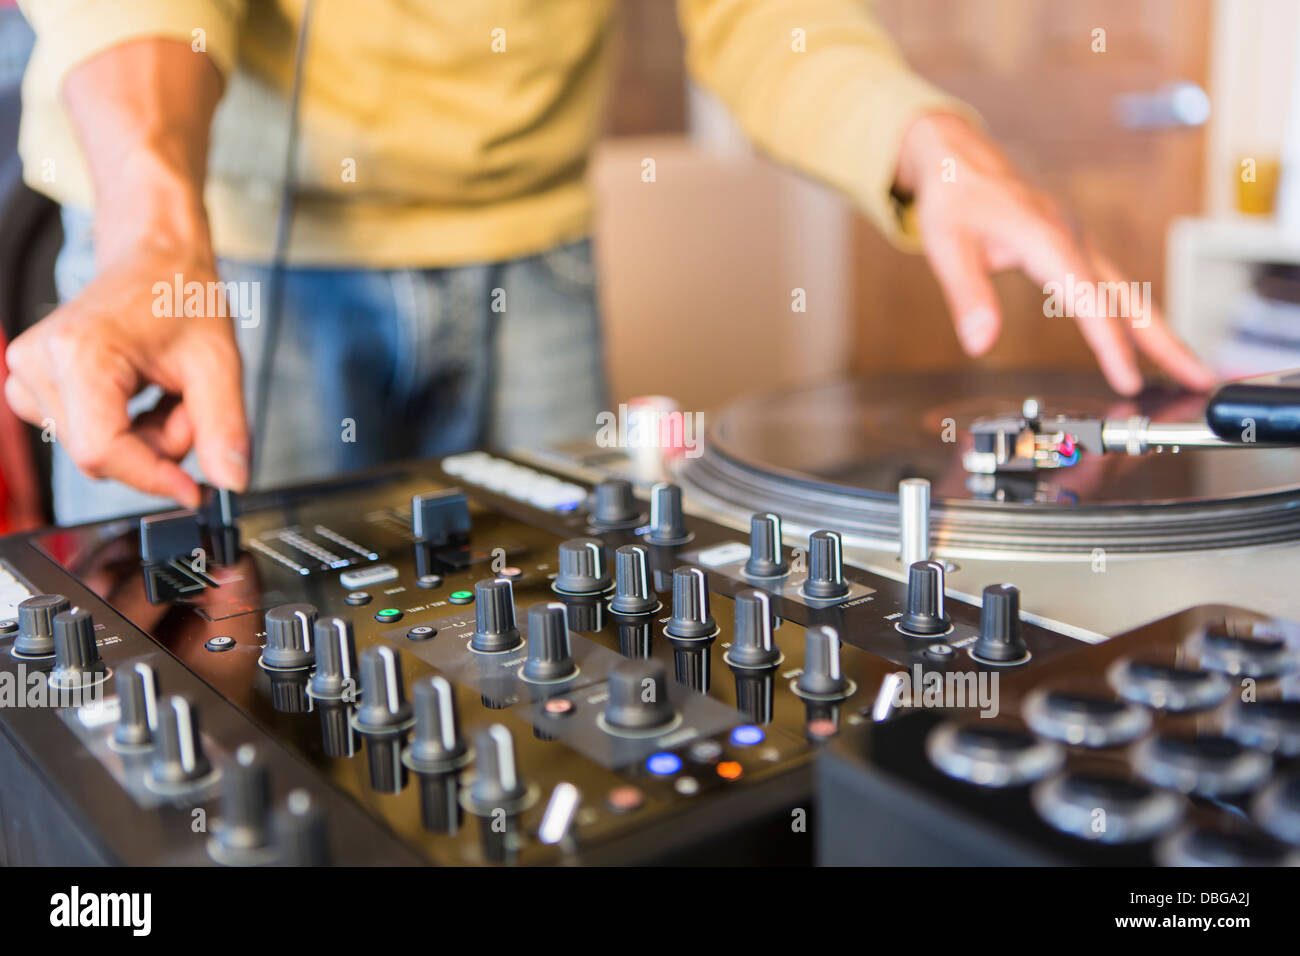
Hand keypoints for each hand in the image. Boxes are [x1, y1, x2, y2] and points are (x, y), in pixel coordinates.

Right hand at [4, 247, 248, 507]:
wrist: (154, 260)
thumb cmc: (180, 296)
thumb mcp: (218, 362)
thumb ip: (225, 426)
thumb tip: (230, 482)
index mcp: (79, 352)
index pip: (104, 450)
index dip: (152, 478)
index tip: (194, 490)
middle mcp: (39, 364)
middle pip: (101, 456)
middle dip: (158, 448)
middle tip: (189, 406)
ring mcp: (28, 376)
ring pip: (97, 452)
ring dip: (146, 438)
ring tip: (168, 391)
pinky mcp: (33, 386)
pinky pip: (87, 438)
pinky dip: (128, 430)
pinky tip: (144, 395)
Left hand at [894, 113, 1214, 395]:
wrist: (961, 158)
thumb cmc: (955, 197)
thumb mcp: (948, 247)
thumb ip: (967, 296)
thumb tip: (979, 343)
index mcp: (1048, 241)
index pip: (1091, 302)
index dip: (1111, 345)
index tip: (1128, 380)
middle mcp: (1074, 240)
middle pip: (1130, 298)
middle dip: (1166, 342)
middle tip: (1198, 377)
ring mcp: (1079, 243)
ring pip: (1129, 293)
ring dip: (1158, 332)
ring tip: (1186, 369)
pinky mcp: (1075, 247)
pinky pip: (1113, 286)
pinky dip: (1133, 316)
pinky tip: (1142, 340)